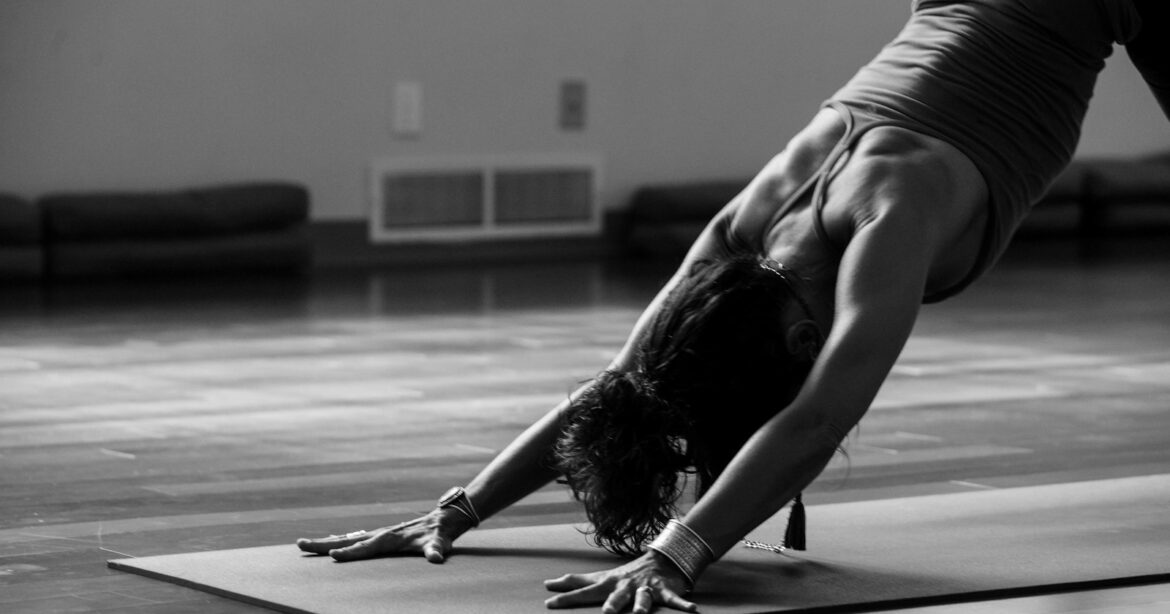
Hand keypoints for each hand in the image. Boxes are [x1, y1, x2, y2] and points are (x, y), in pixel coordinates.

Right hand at [296, 508, 471, 563]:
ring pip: (348, 538)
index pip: (366, 547)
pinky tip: (331, 544)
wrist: (445, 518)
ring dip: (326, 542)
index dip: (351, 553)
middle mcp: (381, 534)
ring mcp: (379, 534)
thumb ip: (436, 550)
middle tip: (300, 544)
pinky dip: (339, 541)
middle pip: (347, 540)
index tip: (333, 556)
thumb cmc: (441, 534)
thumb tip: (436, 558)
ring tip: (304, 544)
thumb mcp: (440, 543)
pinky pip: (355, 539)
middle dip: (324, 544)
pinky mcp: (381, 536)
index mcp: (390, 538)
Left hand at [544, 551, 698, 612]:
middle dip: (611, 604)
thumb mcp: (600, 578)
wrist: (659, 559)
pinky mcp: (665, 590)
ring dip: (642, 605)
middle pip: (616, 595)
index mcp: (609, 584)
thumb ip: (576, 582)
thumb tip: (549, 584)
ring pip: (644, 598)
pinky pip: (674, 599)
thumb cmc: (625, 575)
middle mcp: (626, 585)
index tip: (549, 604)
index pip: (585, 591)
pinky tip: (693, 612)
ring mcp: (646, 588)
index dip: (568, 597)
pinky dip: (684, 605)